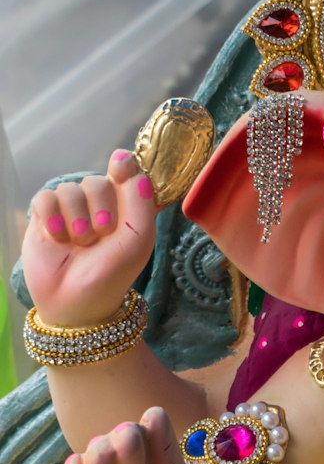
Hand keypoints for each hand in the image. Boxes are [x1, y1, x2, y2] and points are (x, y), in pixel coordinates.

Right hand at [22, 152, 157, 327]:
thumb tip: (127, 162)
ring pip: (70, 189)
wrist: (77, 301)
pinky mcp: (44, 216)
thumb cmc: (112, 272)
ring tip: (79, 243)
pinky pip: (45, 197)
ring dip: (76, 218)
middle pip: (96, 181)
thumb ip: (140, 200)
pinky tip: (57, 237)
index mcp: (126, 207)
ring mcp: (70, 209)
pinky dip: (52, 217)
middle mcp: (98, 204)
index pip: (125, 170)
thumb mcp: (138, 239)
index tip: (120, 169)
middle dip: (100, 209)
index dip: (123, 164)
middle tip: (101, 235)